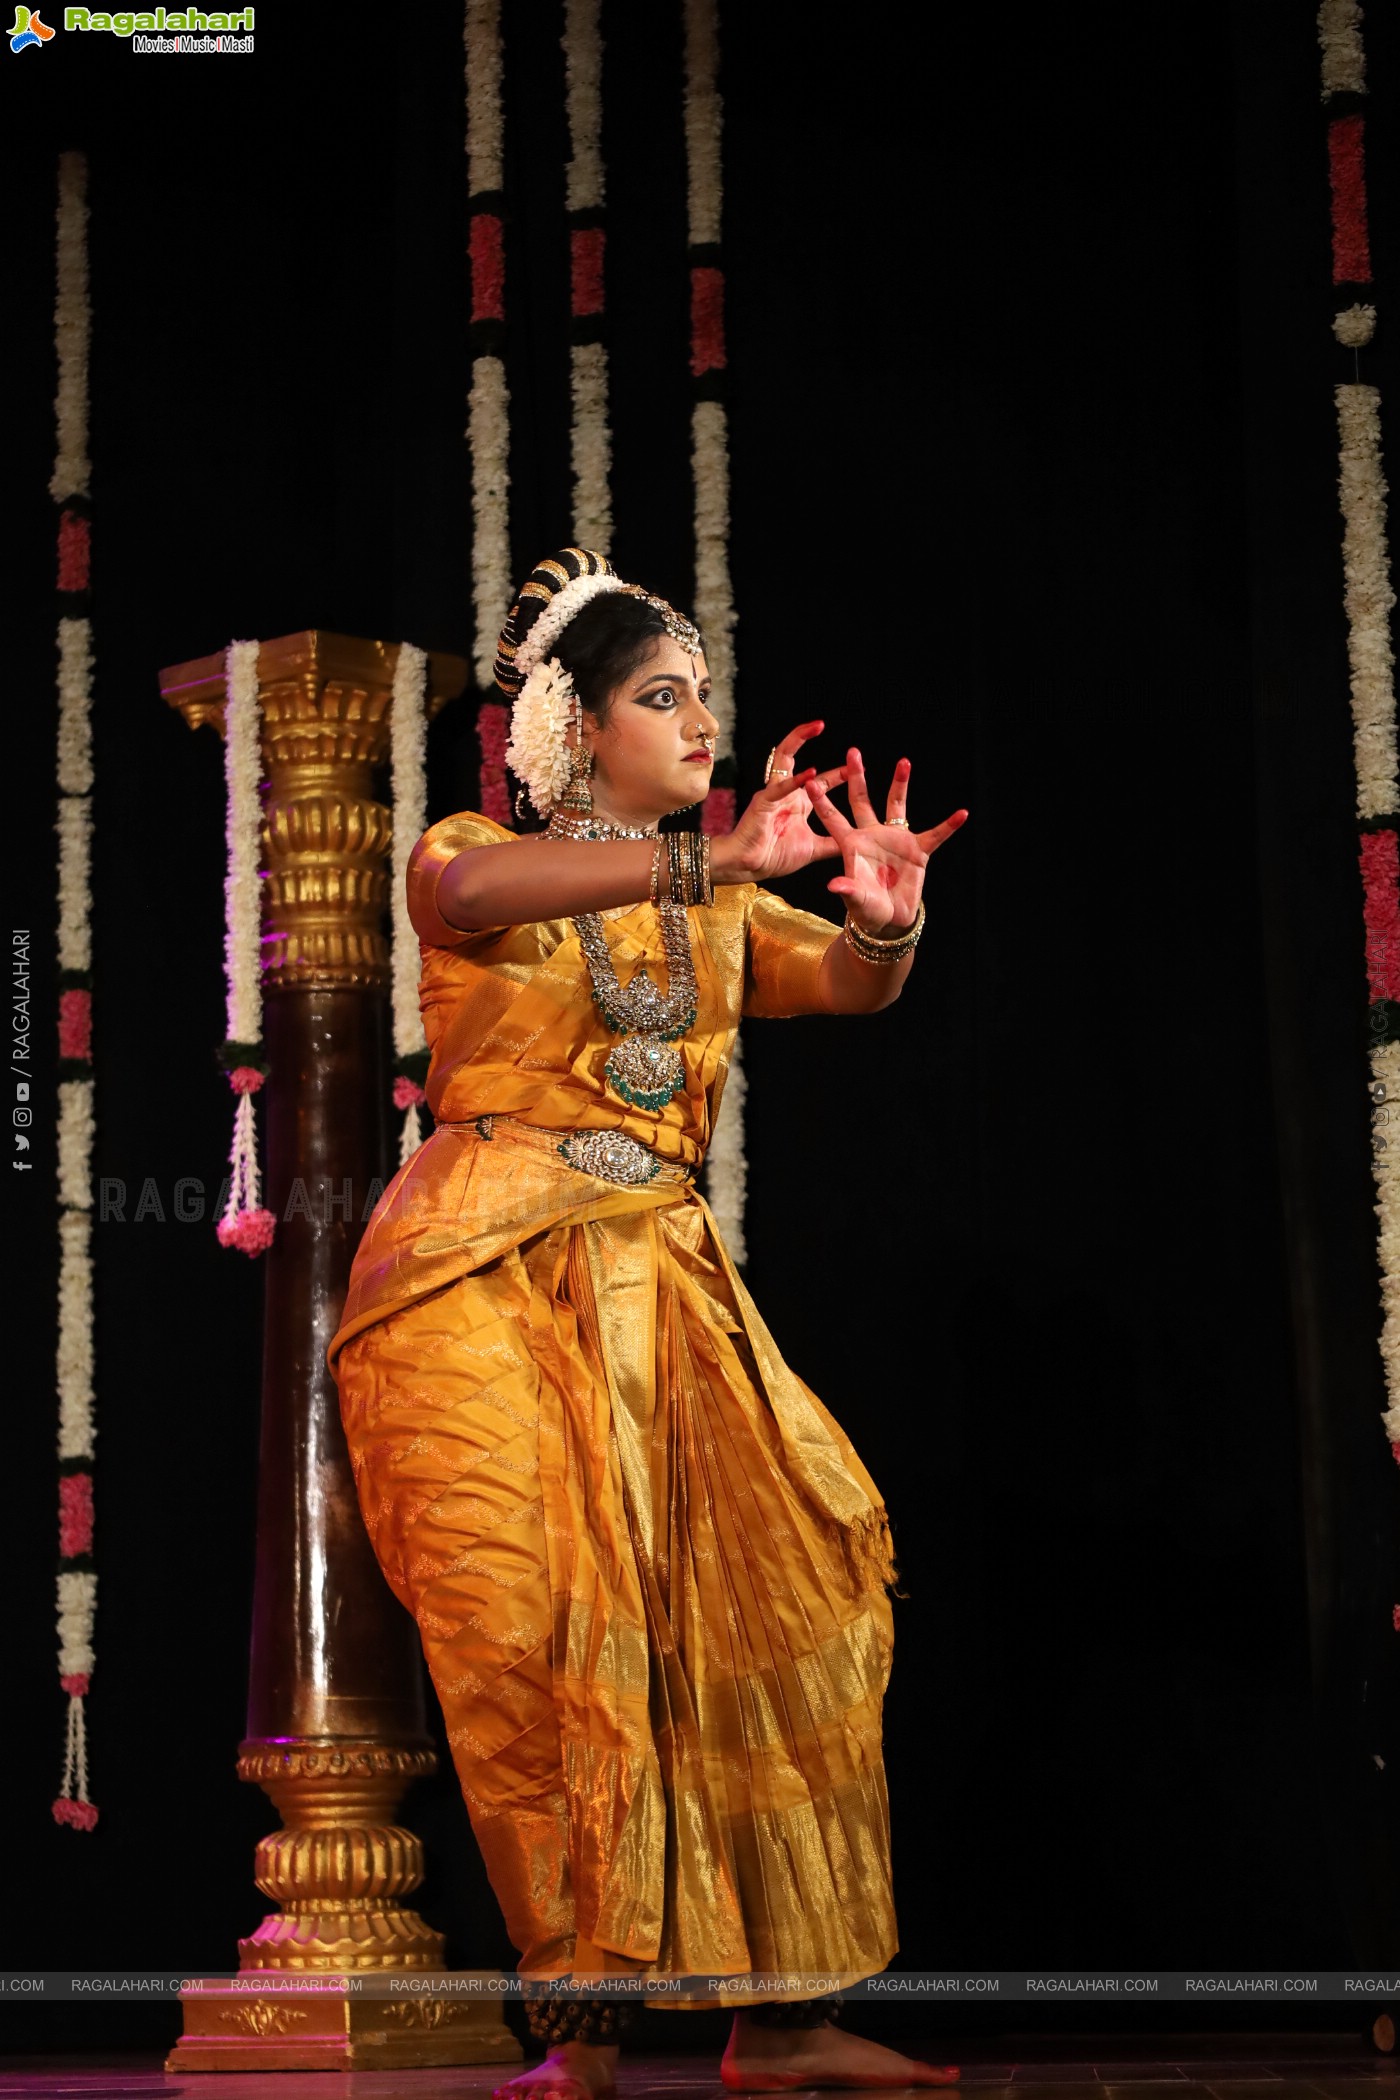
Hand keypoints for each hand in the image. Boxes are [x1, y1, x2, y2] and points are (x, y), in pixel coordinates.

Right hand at [722, 719, 850, 882]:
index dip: (839, 774)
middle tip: (821, 724)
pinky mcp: (763, 803)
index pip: (821, 781)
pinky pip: (779, 788)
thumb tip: (857, 844)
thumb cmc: (775, 857)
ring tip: (813, 727)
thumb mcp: (814, 849)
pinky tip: (811, 774)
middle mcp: (785, 793)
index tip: (859, 768)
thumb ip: (834, 844)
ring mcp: (773, 794)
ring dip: (797, 740)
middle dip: (805, 737)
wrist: (749, 867)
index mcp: (797, 802)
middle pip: (794, 757)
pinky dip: (795, 781)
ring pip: (783, 759)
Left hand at [806, 748, 967, 934]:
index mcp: (851, 845)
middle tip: (853, 752)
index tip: (811, 781)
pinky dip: (948, 826)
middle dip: (857, 777)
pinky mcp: (917, 850)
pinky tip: (961, 814)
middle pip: (861, 800)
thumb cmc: (866, 909)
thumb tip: (833, 886)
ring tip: (904, 762)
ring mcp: (895, 840)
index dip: (822, 801)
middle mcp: (871, 836)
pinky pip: (935, 835)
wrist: (889, 918)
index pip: (833, 819)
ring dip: (900, 785)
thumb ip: (848, 890)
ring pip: (897, 806)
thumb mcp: (856, 899)